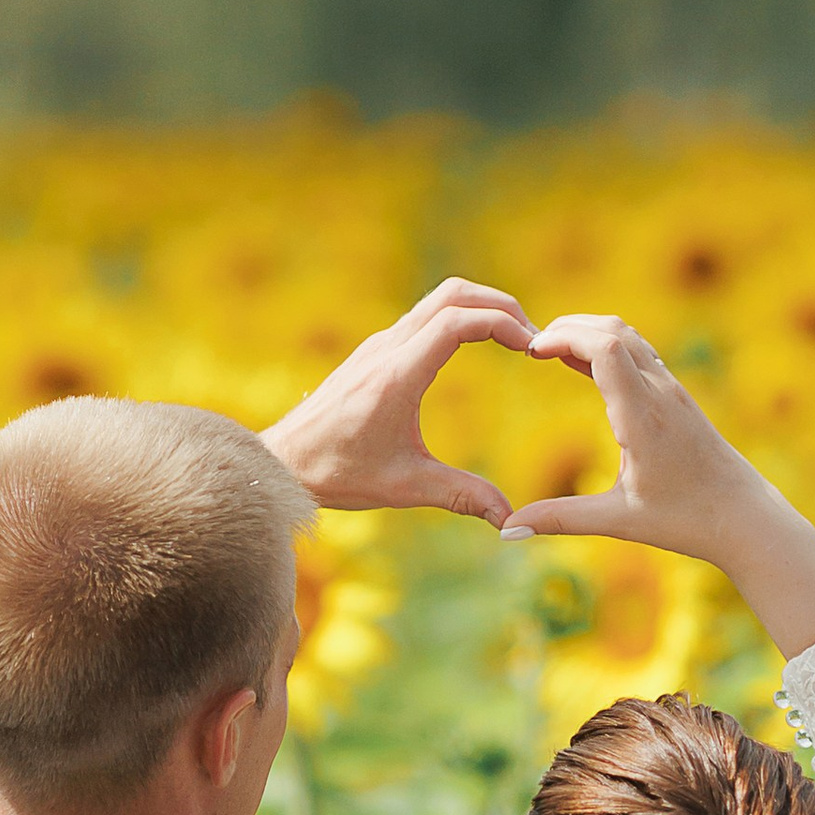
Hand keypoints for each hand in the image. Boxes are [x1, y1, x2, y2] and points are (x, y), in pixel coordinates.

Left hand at [260, 281, 530, 524]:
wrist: (282, 462)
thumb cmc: (338, 473)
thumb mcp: (405, 487)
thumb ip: (463, 496)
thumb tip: (510, 520)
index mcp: (397, 375)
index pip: (458, 321)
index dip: (503, 324)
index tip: (532, 348)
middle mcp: (387, 349)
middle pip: (453, 294)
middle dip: (500, 305)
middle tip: (532, 337)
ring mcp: (379, 346)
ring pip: (438, 300)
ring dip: (479, 308)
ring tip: (512, 340)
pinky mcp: (375, 352)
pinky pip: (423, 317)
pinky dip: (458, 318)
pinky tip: (475, 349)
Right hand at [498, 317, 741, 551]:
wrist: (746, 517)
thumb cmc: (687, 521)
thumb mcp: (620, 521)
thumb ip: (560, 519)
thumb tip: (507, 529)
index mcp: (644, 417)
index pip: (605, 348)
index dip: (563, 337)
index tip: (530, 351)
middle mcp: (661, 393)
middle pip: (613, 329)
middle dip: (567, 327)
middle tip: (529, 347)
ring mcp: (673, 390)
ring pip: (628, 336)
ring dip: (587, 332)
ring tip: (547, 350)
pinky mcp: (678, 396)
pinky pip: (638, 353)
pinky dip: (605, 346)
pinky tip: (580, 363)